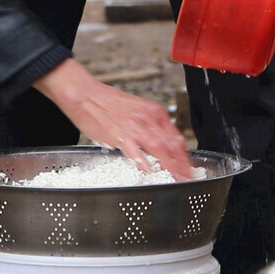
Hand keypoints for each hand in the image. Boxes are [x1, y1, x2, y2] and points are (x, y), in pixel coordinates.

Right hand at [35, 59, 191, 180]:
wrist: (86, 94)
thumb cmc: (109, 105)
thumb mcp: (138, 112)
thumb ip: (151, 128)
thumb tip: (163, 145)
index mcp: (155, 113)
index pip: (176, 139)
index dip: (185, 158)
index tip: (188, 171)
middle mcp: (148, 118)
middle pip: (171, 144)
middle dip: (181, 165)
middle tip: (186, 179)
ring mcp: (133, 125)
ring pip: (157, 146)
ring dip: (168, 165)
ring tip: (174, 178)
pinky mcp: (117, 132)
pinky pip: (132, 146)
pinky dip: (140, 158)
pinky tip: (146, 168)